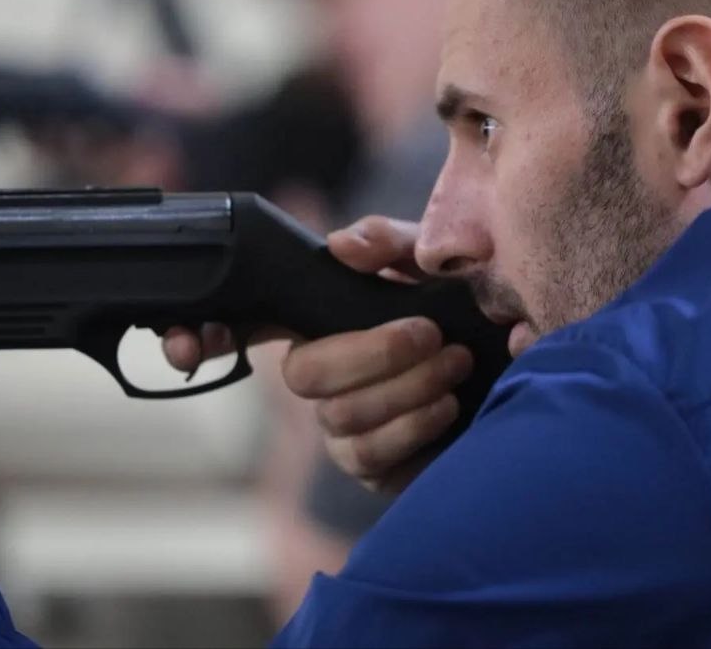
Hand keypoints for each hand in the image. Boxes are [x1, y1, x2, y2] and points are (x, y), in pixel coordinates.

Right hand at [163, 217, 472, 493]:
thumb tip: (342, 245)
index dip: (201, 336)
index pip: (238, 326)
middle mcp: (322, 374)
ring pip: (339, 417)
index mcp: (319, 319)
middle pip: (302, 376)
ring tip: (453, 364)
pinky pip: (367, 457)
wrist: (519, 363)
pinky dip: (411, 426)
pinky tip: (447, 404)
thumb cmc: (463, 308)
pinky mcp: (373, 467)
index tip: (190, 343)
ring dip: (403, 388)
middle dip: (367, 354)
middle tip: (426, 334)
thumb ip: (389, 243)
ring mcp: (342, 425)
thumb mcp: (431, 261)